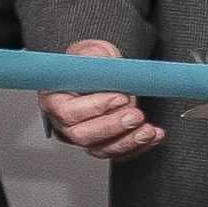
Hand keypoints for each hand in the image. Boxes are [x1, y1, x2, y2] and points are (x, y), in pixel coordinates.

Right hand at [41, 36, 165, 159]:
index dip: (96, 107)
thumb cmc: (92, 63)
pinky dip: (138, 147)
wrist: (104, 73)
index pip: (68, 112)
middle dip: (113, 126)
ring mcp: (82, 136)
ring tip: (148, 130)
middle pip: (82, 136)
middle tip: (136, 115)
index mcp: (55, 99)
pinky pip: (117, 153)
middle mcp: (64, 122)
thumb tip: (101, 62)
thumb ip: (95, 56)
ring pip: (100, 149)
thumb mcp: (92, 52)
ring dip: (128, 141)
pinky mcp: (101, 144)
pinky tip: (153, 136)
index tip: (121, 97)